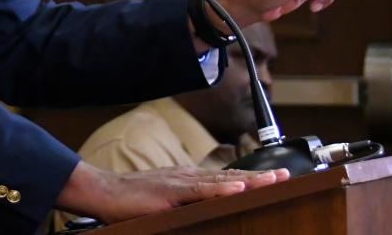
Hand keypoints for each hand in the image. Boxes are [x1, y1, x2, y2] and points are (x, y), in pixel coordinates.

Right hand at [57, 161, 287, 222]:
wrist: (104, 193)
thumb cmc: (130, 202)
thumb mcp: (164, 204)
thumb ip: (185, 207)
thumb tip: (206, 215)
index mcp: (189, 181)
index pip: (226, 178)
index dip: (252, 178)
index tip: (276, 178)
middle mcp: (189, 177)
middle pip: (231, 175)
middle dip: (261, 176)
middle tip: (288, 176)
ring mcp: (180, 183)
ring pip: (222, 180)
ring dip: (251, 180)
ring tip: (274, 180)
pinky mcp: (170, 193)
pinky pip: (201, 191)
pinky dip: (221, 189)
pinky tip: (239, 187)